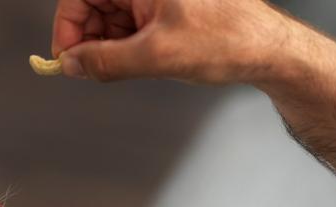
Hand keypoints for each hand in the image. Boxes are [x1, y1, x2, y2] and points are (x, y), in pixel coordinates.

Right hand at [51, 0, 287, 82]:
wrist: (269, 49)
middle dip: (89, 39)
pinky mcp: (166, 9)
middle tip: (91, 71)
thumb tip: (70, 65)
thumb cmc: (225, 40)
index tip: (66, 59)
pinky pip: (132, 25)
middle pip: (94, 4)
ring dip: (109, 46)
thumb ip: (105, 61)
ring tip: (127, 68)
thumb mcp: (157, 56)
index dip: (68, 25)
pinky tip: (140, 63)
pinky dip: (127, 47)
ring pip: (112, 17)